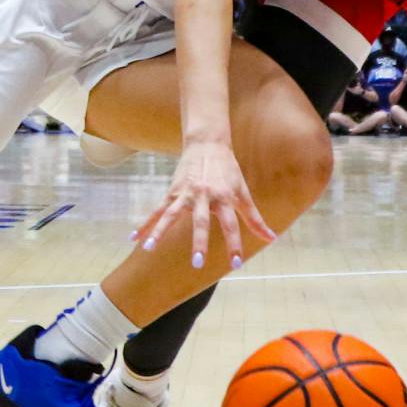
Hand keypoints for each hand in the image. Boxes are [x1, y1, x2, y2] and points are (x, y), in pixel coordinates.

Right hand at [133, 139, 275, 270]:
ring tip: (149, 249)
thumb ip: (255, 218)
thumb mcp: (243, 192)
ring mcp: (185, 194)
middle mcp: (204, 196)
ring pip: (171, 215)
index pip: (231, 224)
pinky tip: (134, 239)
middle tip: (197, 262)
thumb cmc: (228, 170)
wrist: (207, 143)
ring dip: (160, 232)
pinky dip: (145, 225)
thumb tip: (272, 238)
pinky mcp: (172, 192)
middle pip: (201, 221)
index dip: (235, 243)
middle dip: (198, 241)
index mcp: (224, 197)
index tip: (236, 264)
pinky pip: (157, 211)